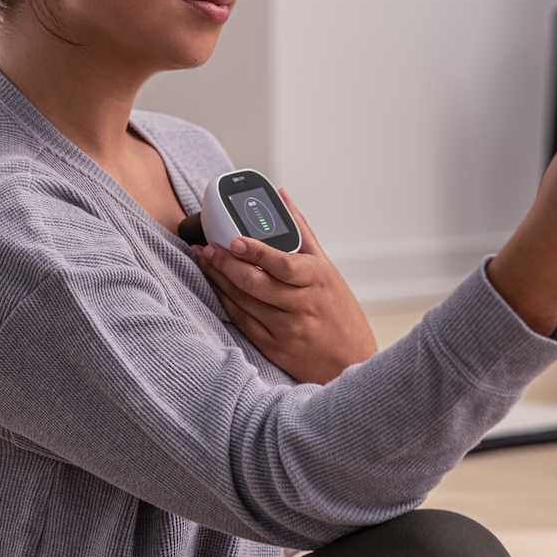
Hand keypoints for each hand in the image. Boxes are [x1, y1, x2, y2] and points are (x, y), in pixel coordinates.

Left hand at [192, 188, 378, 384]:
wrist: (351, 360)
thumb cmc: (338, 309)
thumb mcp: (327, 269)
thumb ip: (301, 232)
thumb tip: (281, 196)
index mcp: (317, 280)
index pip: (282, 264)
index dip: (256, 251)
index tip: (233, 239)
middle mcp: (302, 305)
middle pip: (256, 283)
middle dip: (226, 264)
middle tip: (206, 247)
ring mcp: (287, 329)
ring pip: (244, 301)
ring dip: (220, 279)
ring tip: (204, 260)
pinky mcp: (275, 348)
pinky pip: (243, 322)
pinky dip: (226, 302)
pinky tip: (216, 287)